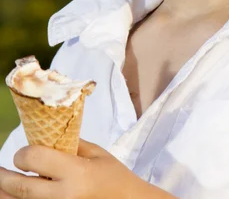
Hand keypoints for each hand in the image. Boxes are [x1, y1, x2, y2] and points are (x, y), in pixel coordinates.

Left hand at [0, 139, 173, 198]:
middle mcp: (64, 196)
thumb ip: (70, 146)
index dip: (22, 155)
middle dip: (4, 177)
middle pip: (20, 187)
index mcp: (76, 173)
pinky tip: (17, 196)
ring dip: (7, 194)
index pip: (35, 159)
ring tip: (3, 185)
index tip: (22, 154)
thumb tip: (45, 138)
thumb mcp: (96, 154)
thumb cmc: (114, 177)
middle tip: (0, 171)